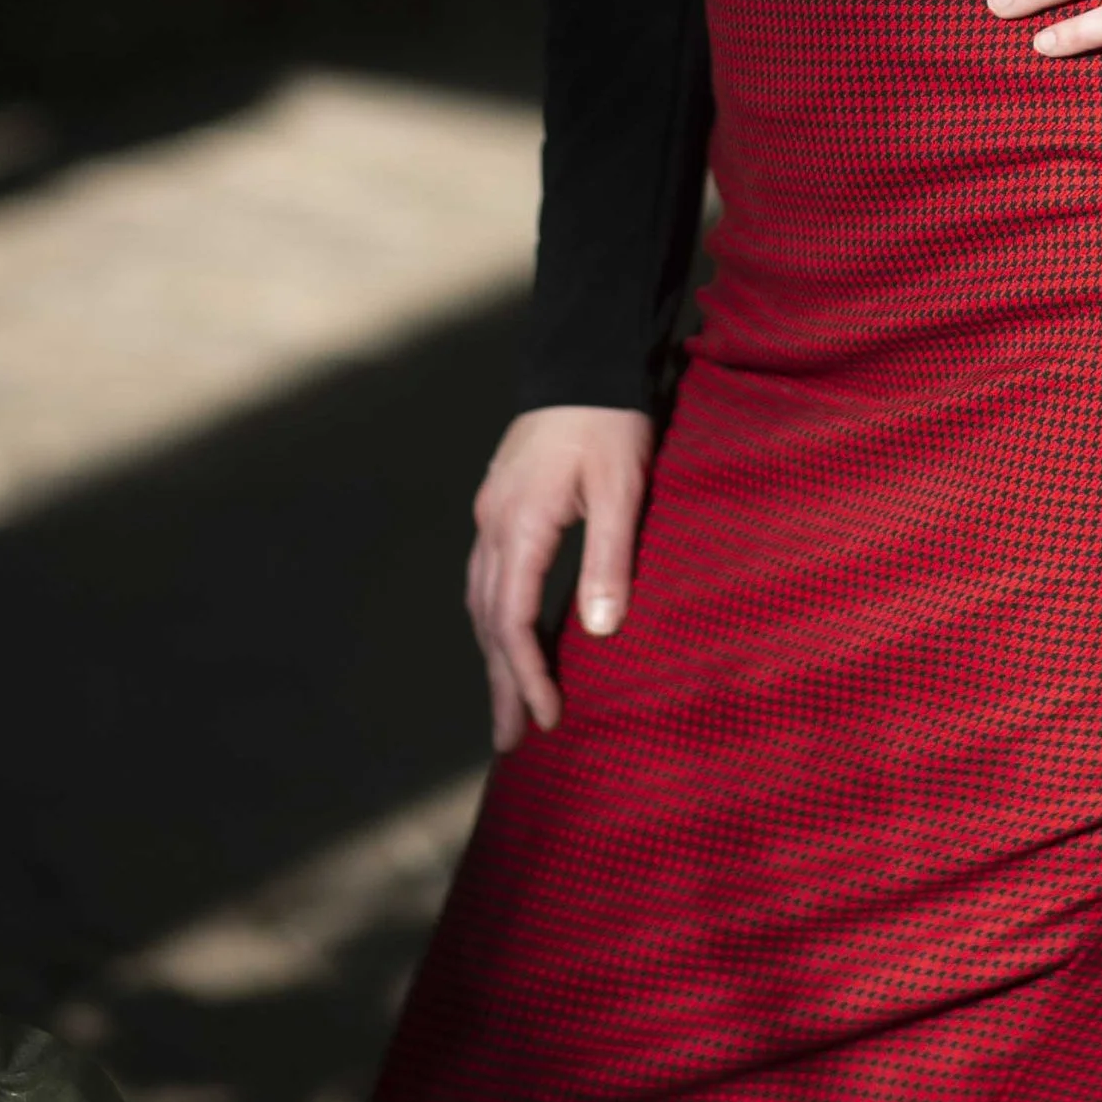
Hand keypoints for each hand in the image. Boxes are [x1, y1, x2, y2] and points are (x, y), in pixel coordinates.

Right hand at [467, 404, 652, 750]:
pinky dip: (496, 619)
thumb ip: (608, 558)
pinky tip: (509, 638)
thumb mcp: (620, 489)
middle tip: (510, 741)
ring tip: (507, 706)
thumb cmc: (610, 423)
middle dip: (501, 683)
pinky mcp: (501, 505)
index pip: (512, 620)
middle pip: (487, 620)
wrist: (584, 360)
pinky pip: (488, 577)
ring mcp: (491, 513)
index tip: (546, 720)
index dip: (527, 675)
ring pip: (481, 600)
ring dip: (494, 655)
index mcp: (520, 524)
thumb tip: (600, 631)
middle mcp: (492, 524)